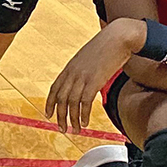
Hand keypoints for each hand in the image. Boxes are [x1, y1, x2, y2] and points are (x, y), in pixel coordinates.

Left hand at [44, 17, 143, 133]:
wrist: (118, 37)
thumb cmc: (106, 47)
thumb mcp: (88, 58)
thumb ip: (82, 70)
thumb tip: (83, 82)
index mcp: (69, 68)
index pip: (54, 88)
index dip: (49, 103)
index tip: (48, 115)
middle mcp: (73, 73)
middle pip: (60, 99)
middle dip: (60, 116)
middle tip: (62, 129)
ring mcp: (83, 77)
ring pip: (71, 103)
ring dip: (72, 119)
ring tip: (75, 130)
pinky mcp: (95, 80)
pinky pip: (85, 102)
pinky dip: (84, 114)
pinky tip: (85, 122)